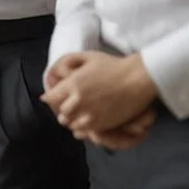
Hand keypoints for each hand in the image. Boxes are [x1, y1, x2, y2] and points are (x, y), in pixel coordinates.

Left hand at [39, 51, 159, 143]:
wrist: (138, 78)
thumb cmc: (114, 65)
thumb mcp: (87, 57)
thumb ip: (67, 63)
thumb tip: (53, 73)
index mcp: (72, 84)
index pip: (50, 98)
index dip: (52, 98)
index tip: (56, 97)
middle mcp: (78, 100)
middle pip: (60, 113)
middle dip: (62, 110)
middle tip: (69, 107)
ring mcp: (90, 114)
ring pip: (70, 124)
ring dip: (72, 120)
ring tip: (79, 115)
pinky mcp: (102, 124)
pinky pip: (84, 132)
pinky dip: (82, 129)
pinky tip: (88, 122)